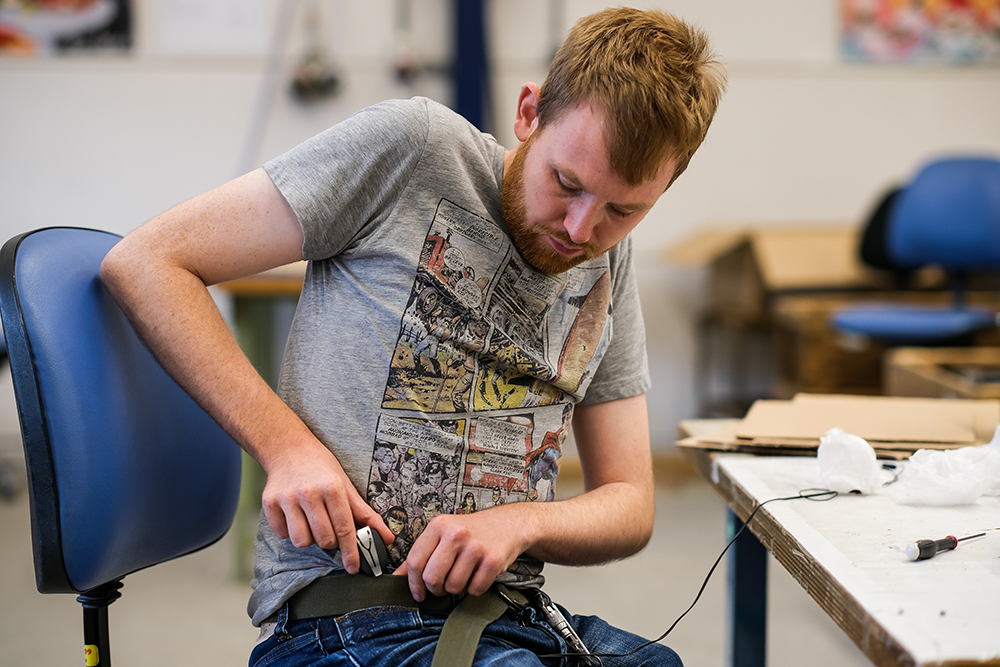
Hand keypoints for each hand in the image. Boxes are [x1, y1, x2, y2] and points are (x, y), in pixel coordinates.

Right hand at [260, 441, 392, 572]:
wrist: (288, 448)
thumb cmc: (321, 467)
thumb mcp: (346, 485)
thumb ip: (365, 513)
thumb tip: (388, 537)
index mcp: (332, 488)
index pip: (345, 528)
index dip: (351, 551)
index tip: (353, 566)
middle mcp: (309, 493)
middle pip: (324, 539)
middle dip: (330, 541)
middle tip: (330, 528)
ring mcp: (286, 498)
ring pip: (302, 541)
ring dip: (310, 539)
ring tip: (312, 521)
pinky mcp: (269, 503)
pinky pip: (283, 535)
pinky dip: (290, 532)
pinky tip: (295, 515)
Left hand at [395, 509, 526, 599]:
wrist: (507, 524)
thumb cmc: (471, 531)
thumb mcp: (442, 534)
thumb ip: (420, 554)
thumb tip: (396, 577)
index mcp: (438, 525)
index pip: (415, 562)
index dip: (413, 584)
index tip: (418, 593)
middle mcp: (456, 534)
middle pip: (432, 578)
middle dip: (435, 589)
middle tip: (442, 587)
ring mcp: (475, 547)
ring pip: (453, 586)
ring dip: (456, 589)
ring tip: (462, 575)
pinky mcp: (492, 560)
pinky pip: (474, 590)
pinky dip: (474, 589)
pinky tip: (477, 575)